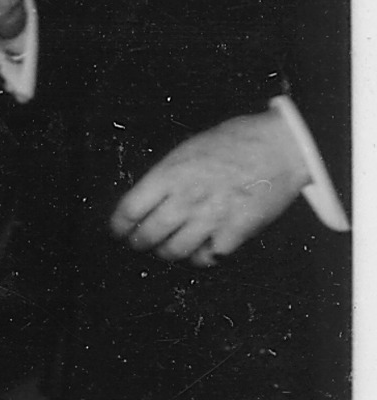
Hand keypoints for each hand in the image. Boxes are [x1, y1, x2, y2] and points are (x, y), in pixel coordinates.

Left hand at [111, 111, 307, 265]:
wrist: (280, 147)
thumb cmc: (235, 141)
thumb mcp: (188, 150)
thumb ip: (167, 175)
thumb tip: (148, 196)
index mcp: (169, 174)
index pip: (130, 209)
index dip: (119, 225)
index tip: (118, 231)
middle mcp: (186, 199)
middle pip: (148, 234)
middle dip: (139, 243)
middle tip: (139, 244)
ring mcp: (211, 218)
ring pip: (175, 251)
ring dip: (167, 253)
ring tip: (167, 250)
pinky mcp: (236, 232)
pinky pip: (210, 257)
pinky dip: (203, 258)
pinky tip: (202, 251)